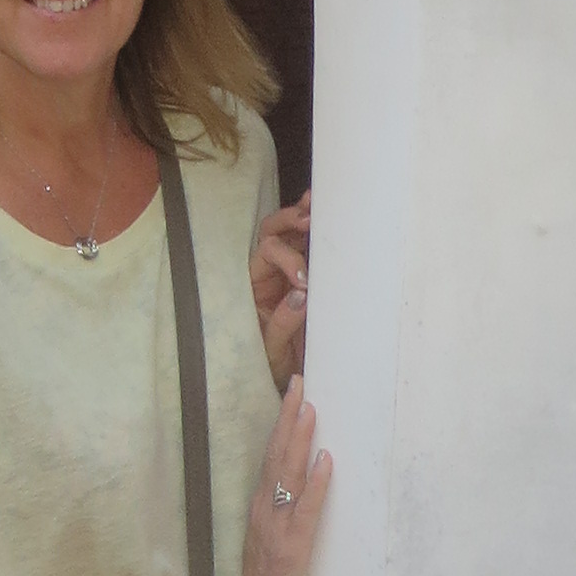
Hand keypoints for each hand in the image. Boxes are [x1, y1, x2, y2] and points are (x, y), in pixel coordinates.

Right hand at [232, 371, 329, 575]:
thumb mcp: (269, 532)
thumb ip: (280, 504)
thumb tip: (301, 471)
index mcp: (261, 503)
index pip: (271, 453)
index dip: (282, 421)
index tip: (293, 390)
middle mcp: (265, 508)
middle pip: (277, 455)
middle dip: (289, 418)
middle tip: (299, 384)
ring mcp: (278, 526)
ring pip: (288, 475)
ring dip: (299, 440)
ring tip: (309, 409)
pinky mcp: (294, 546)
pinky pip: (308, 509)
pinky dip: (317, 483)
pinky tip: (326, 461)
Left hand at [251, 189, 310, 389]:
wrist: (287, 373)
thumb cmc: (273, 361)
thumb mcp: (272, 349)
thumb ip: (282, 324)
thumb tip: (300, 295)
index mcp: (254, 285)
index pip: (267, 254)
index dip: (287, 260)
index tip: (306, 281)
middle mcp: (267, 271)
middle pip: (272, 232)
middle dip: (289, 221)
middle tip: (309, 220)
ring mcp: (285, 269)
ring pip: (289, 231)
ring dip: (302, 215)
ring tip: (316, 201)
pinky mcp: (304, 273)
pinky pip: (306, 244)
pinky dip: (312, 227)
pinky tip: (321, 211)